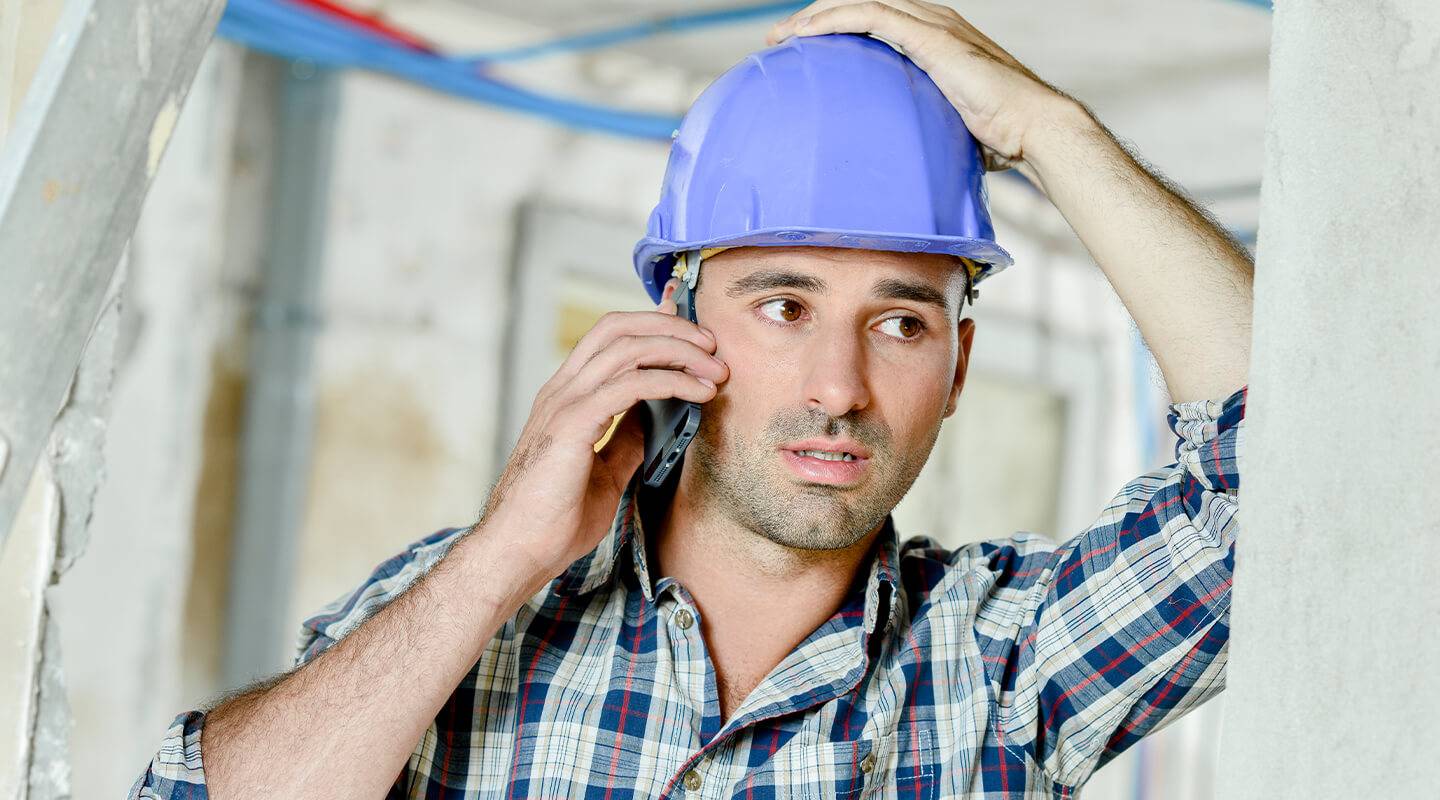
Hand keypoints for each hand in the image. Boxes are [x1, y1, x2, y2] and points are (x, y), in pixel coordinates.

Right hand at [476, 278, 727, 579]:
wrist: (519, 552)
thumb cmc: (553, 521)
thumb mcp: (605, 472)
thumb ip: (626, 440)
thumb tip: (656, 417)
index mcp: (565, 397)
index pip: (609, 338)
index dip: (653, 327)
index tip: (695, 337)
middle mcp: (562, 391)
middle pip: (618, 328)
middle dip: (671, 327)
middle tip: (712, 346)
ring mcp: (564, 404)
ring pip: (627, 348)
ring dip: (679, 351)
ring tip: (714, 369)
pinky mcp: (572, 425)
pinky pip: (631, 385)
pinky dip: (671, 381)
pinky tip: (698, 393)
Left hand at [766, 1, 1070, 170]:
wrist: (1033, 128)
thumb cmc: (1000, 136)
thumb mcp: (947, 126)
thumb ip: (921, 128)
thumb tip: (896, 163)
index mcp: (935, 37)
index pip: (875, 19)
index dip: (835, 27)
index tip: (801, 50)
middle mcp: (932, 21)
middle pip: (860, 4)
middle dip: (815, 17)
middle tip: (780, 41)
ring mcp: (932, 25)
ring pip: (859, 3)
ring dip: (815, 17)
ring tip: (781, 37)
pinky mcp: (931, 37)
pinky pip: (870, 17)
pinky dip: (834, 21)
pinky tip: (806, 34)